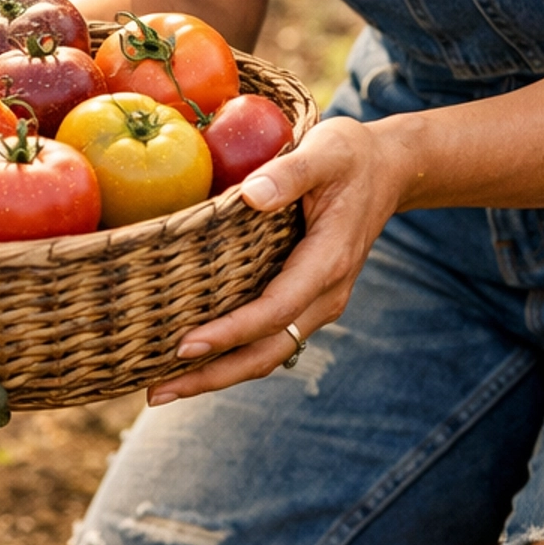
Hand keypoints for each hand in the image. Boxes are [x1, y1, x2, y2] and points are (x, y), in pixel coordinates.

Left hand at [150, 115, 410, 402]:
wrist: (388, 171)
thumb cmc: (351, 156)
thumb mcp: (326, 152)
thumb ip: (290, 172)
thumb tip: (252, 195)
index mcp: (328, 262)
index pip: (274, 311)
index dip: (230, 333)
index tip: (185, 346)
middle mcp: (325, 294)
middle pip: (267, 351)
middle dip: (213, 375)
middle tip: (155, 392)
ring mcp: (318, 302)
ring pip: (268, 353)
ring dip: (218, 374)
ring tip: (163, 389)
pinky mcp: (306, 299)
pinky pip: (270, 337)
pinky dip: (233, 354)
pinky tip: (195, 357)